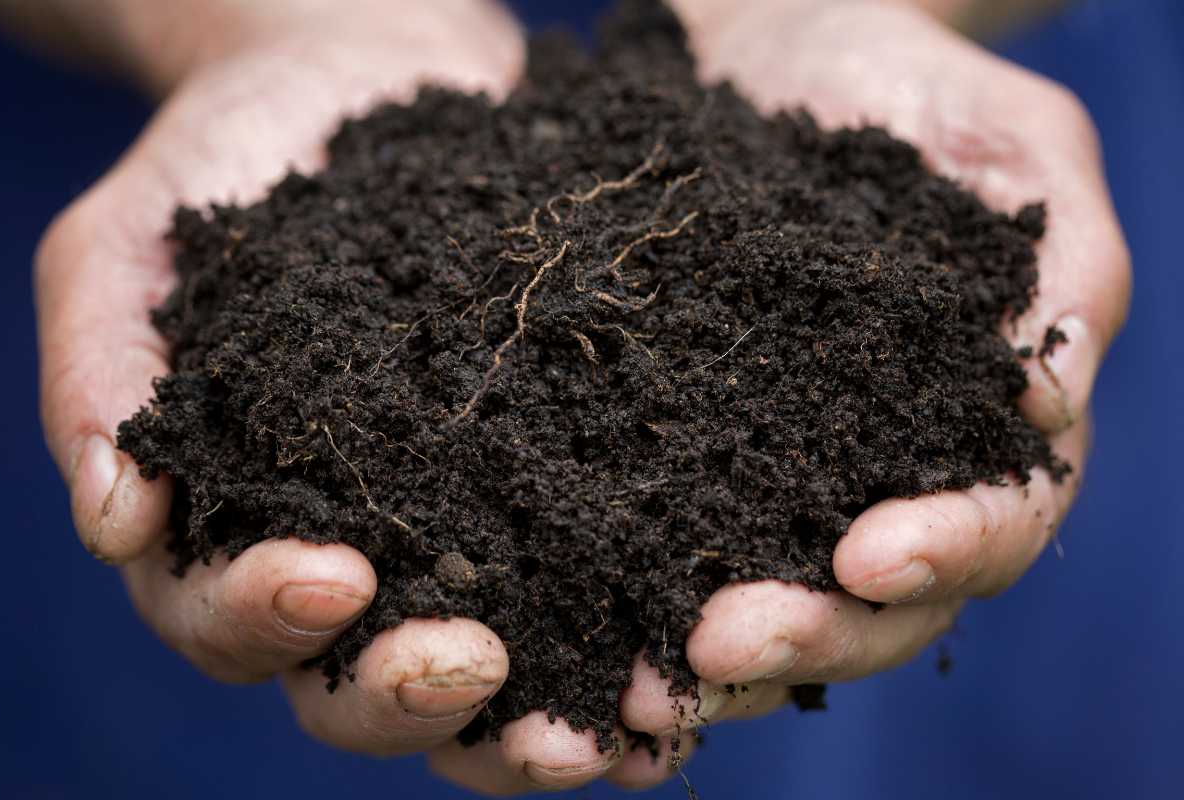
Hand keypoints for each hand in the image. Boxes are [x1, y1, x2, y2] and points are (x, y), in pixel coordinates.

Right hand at [34, 0, 686, 793]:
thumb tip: (114, 520)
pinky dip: (618, 646)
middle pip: (351, 684)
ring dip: (526, 725)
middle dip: (407, 695)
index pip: (223, 613)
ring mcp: (453, 535)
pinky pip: (581, 594)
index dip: (265, 617)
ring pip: (478, 679)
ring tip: (597, 730)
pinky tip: (671, 668)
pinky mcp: (548, 494)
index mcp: (230, 520)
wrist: (362, 80)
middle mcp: (344, 555)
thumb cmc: (232, 160)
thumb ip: (102, 375)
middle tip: (475, 664)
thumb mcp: (130, 245)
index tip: (333, 574)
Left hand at [619, 0, 1130, 733]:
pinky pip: (644, 543)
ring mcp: (766, 477)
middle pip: (865, 605)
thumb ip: (1059, 274)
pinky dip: (608, 600)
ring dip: (691, 660)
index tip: (868, 554)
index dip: (942, 553)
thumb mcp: (1011, 149)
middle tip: (713, 648)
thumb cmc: (906, 83)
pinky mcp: (665, 455)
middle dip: (800, 634)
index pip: (990, 524)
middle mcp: (872, 479)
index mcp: (973, 428)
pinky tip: (556, 625)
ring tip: (623, 685)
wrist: (765, 44)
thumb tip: (1043, 406)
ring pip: (750, 603)